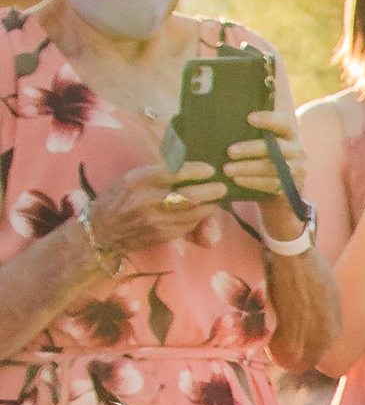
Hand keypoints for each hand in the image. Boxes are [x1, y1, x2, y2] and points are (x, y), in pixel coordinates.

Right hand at [71, 160, 211, 267]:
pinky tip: (204, 210)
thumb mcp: (131, 178)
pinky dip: (199, 217)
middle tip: (222, 186)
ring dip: (209, 205)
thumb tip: (188, 169)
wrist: (102, 230)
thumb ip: (158, 174)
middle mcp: (147, 201)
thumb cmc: (117, 198)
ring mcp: (156, 221)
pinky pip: (188, 226)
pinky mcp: (162, 235)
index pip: (174, 173)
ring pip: (193, 213)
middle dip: (210, 190)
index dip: (196, 171)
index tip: (209, 169)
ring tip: (217, 197)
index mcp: (138, 180)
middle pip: (188, 196)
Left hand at [195, 108, 307, 236]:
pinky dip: (252, 182)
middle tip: (229, 151)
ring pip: (271, 168)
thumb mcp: (262, 144)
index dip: (268, 120)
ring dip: (247, 168)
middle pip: (276, 148)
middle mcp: (297, 151)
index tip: (249, 118)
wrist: (279, 194)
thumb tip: (223, 116)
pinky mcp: (291, 188)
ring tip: (227, 169)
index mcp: (290, 135)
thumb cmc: (263, 162)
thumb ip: (252, 132)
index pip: (283, 123)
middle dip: (251, 149)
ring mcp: (297, 171)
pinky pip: (271, 184)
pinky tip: (236, 180)